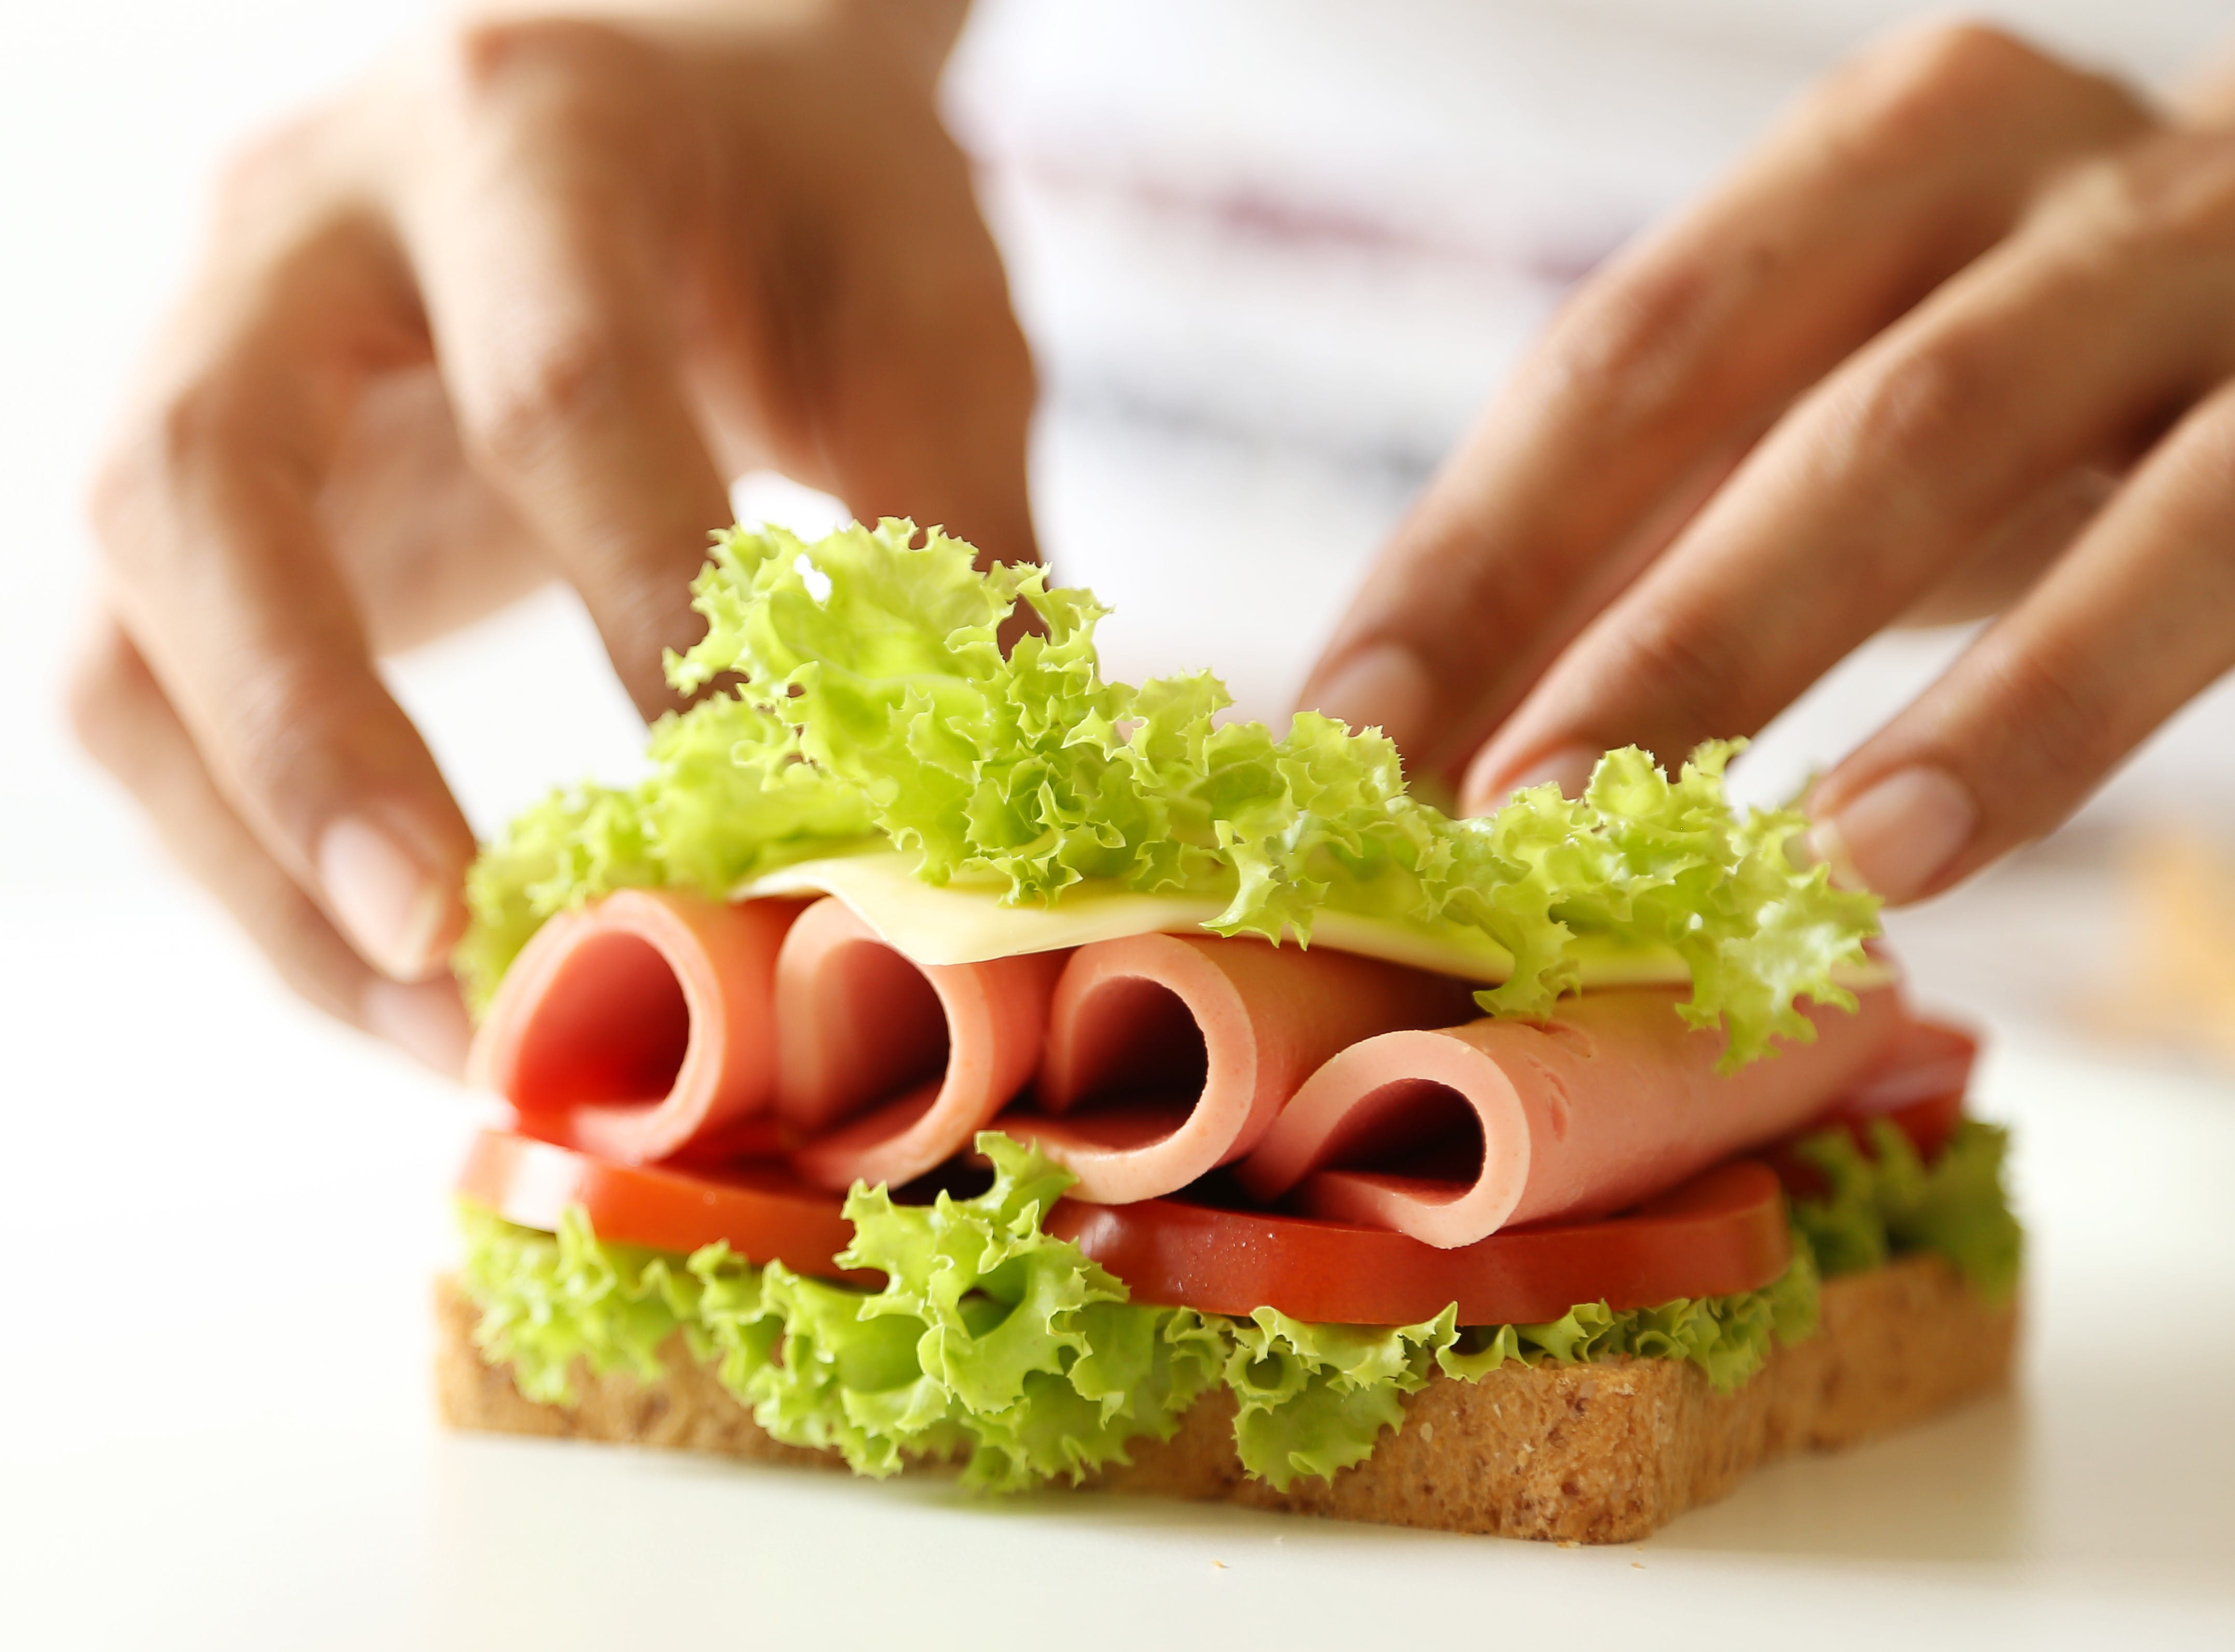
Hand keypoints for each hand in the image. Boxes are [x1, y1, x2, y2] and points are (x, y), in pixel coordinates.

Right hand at [69, 2, 1032, 1069]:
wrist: (677, 106)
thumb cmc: (808, 211)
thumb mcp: (920, 324)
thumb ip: (955, 544)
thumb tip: (977, 820)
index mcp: (527, 139)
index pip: (554, 394)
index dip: (639, 621)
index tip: (746, 831)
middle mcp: (307, 227)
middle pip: (206, 486)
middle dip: (319, 745)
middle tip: (455, 944)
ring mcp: (208, 355)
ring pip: (133, 629)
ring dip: (268, 862)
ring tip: (446, 1026)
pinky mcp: (197, 491)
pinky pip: (145, 693)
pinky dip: (260, 861)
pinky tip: (405, 967)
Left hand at [1300, 21, 2234, 905]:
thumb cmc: (2069, 389)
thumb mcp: (1866, 418)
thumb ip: (1674, 535)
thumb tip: (1421, 730)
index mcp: (1880, 161)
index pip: (1619, 359)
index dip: (1469, 550)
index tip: (1340, 723)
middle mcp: (2039, 174)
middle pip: (1763, 393)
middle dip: (1609, 618)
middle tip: (1484, 814)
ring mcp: (2207, 270)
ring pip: (1949, 446)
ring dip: (1769, 653)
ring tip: (1647, 853)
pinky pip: (2185, 559)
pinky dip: (2031, 714)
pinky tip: (1897, 850)